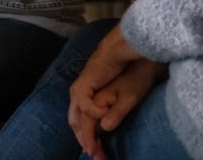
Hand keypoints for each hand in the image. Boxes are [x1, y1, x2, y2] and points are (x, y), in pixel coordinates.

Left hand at [67, 25, 146, 159]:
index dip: (89, 142)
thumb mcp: (120, 100)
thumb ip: (111, 113)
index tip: (98, 157)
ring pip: (77, 120)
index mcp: (85, 99)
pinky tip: (105, 116)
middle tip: (96, 157)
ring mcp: (79, 92)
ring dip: (87, 135)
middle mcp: (78, 96)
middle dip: (86, 142)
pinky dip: (95, 114)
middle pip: (76, 125)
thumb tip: (104, 129)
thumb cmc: (126, 76)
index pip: (82, 125)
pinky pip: (87, 106)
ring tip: (96, 149)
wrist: (123, 54)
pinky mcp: (83, 86)